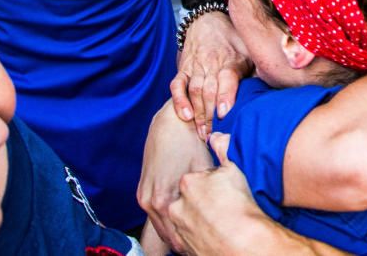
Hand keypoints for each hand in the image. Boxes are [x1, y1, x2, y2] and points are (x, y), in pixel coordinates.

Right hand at [137, 102, 213, 252]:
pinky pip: (156, 215)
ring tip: (194, 243)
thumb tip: (225, 214)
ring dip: (175, 234)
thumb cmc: (191, 144)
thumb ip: (209, 192)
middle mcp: (149, 201)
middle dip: (184, 243)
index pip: (176, 236)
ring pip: (161, 226)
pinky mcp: (142, 192)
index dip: (193, 245)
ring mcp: (143, 197)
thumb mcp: (205, 170)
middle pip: (167, 235)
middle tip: (202, 248)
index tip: (208, 248)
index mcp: (163, 199)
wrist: (170, 123)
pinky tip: (182, 227)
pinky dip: (168, 223)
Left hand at [169, 133, 265, 255]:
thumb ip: (223, 149)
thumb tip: (217, 137)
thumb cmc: (238, 205)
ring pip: (184, 222)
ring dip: (195, 222)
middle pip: (186, 202)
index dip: (208, 185)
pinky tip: (212, 235)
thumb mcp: (233, 170)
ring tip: (215, 222)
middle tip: (217, 207)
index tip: (218, 189)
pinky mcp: (184, 248)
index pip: (194, 181)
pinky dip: (196, 238)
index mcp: (186, 184)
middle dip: (198, 204)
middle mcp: (175, 207)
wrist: (243, 242)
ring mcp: (178, 230)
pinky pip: (187, 240)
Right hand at [170, 11, 250, 139]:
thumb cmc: (234, 40)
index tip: (225, 113)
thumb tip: (278, 84)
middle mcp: (212, 63)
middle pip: (210, 90)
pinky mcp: (183, 68)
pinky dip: (179, 100)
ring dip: (198, 113)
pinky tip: (185, 116)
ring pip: (195, 90)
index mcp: (231, 60)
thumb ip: (260, 68)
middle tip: (214, 135)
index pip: (227, 78)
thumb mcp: (251, 50)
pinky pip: (177, 84)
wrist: (208, 19)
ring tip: (203, 132)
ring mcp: (196, 66)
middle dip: (211, 115)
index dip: (226, 95)